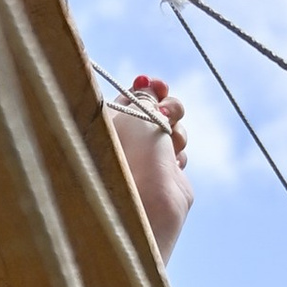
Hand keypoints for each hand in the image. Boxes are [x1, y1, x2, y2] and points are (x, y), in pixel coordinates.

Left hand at [111, 78, 191, 261]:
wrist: (149, 202)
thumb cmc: (133, 154)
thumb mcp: (136, 113)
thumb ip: (144, 96)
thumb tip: (149, 88)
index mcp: (107, 126)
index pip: (128, 97)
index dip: (146, 88)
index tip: (157, 84)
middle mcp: (125, 142)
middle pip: (154, 111)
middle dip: (167, 107)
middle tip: (167, 113)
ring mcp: (145, 159)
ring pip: (171, 130)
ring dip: (176, 130)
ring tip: (171, 141)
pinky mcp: (165, 175)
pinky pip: (178, 152)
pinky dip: (179, 153)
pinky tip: (173, 162)